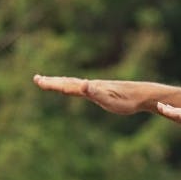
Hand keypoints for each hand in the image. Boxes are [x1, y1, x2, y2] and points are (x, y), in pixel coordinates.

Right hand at [32, 74, 149, 114]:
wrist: (143, 95)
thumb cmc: (127, 100)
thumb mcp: (110, 99)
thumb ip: (95, 93)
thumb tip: (82, 84)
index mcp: (89, 88)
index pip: (67, 86)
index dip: (52, 84)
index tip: (37, 80)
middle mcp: (91, 85)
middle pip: (68, 82)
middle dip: (52, 82)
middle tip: (36, 79)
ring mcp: (97, 87)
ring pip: (75, 83)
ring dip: (61, 82)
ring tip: (50, 81)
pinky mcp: (104, 90)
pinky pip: (84, 87)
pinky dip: (75, 86)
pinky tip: (78, 87)